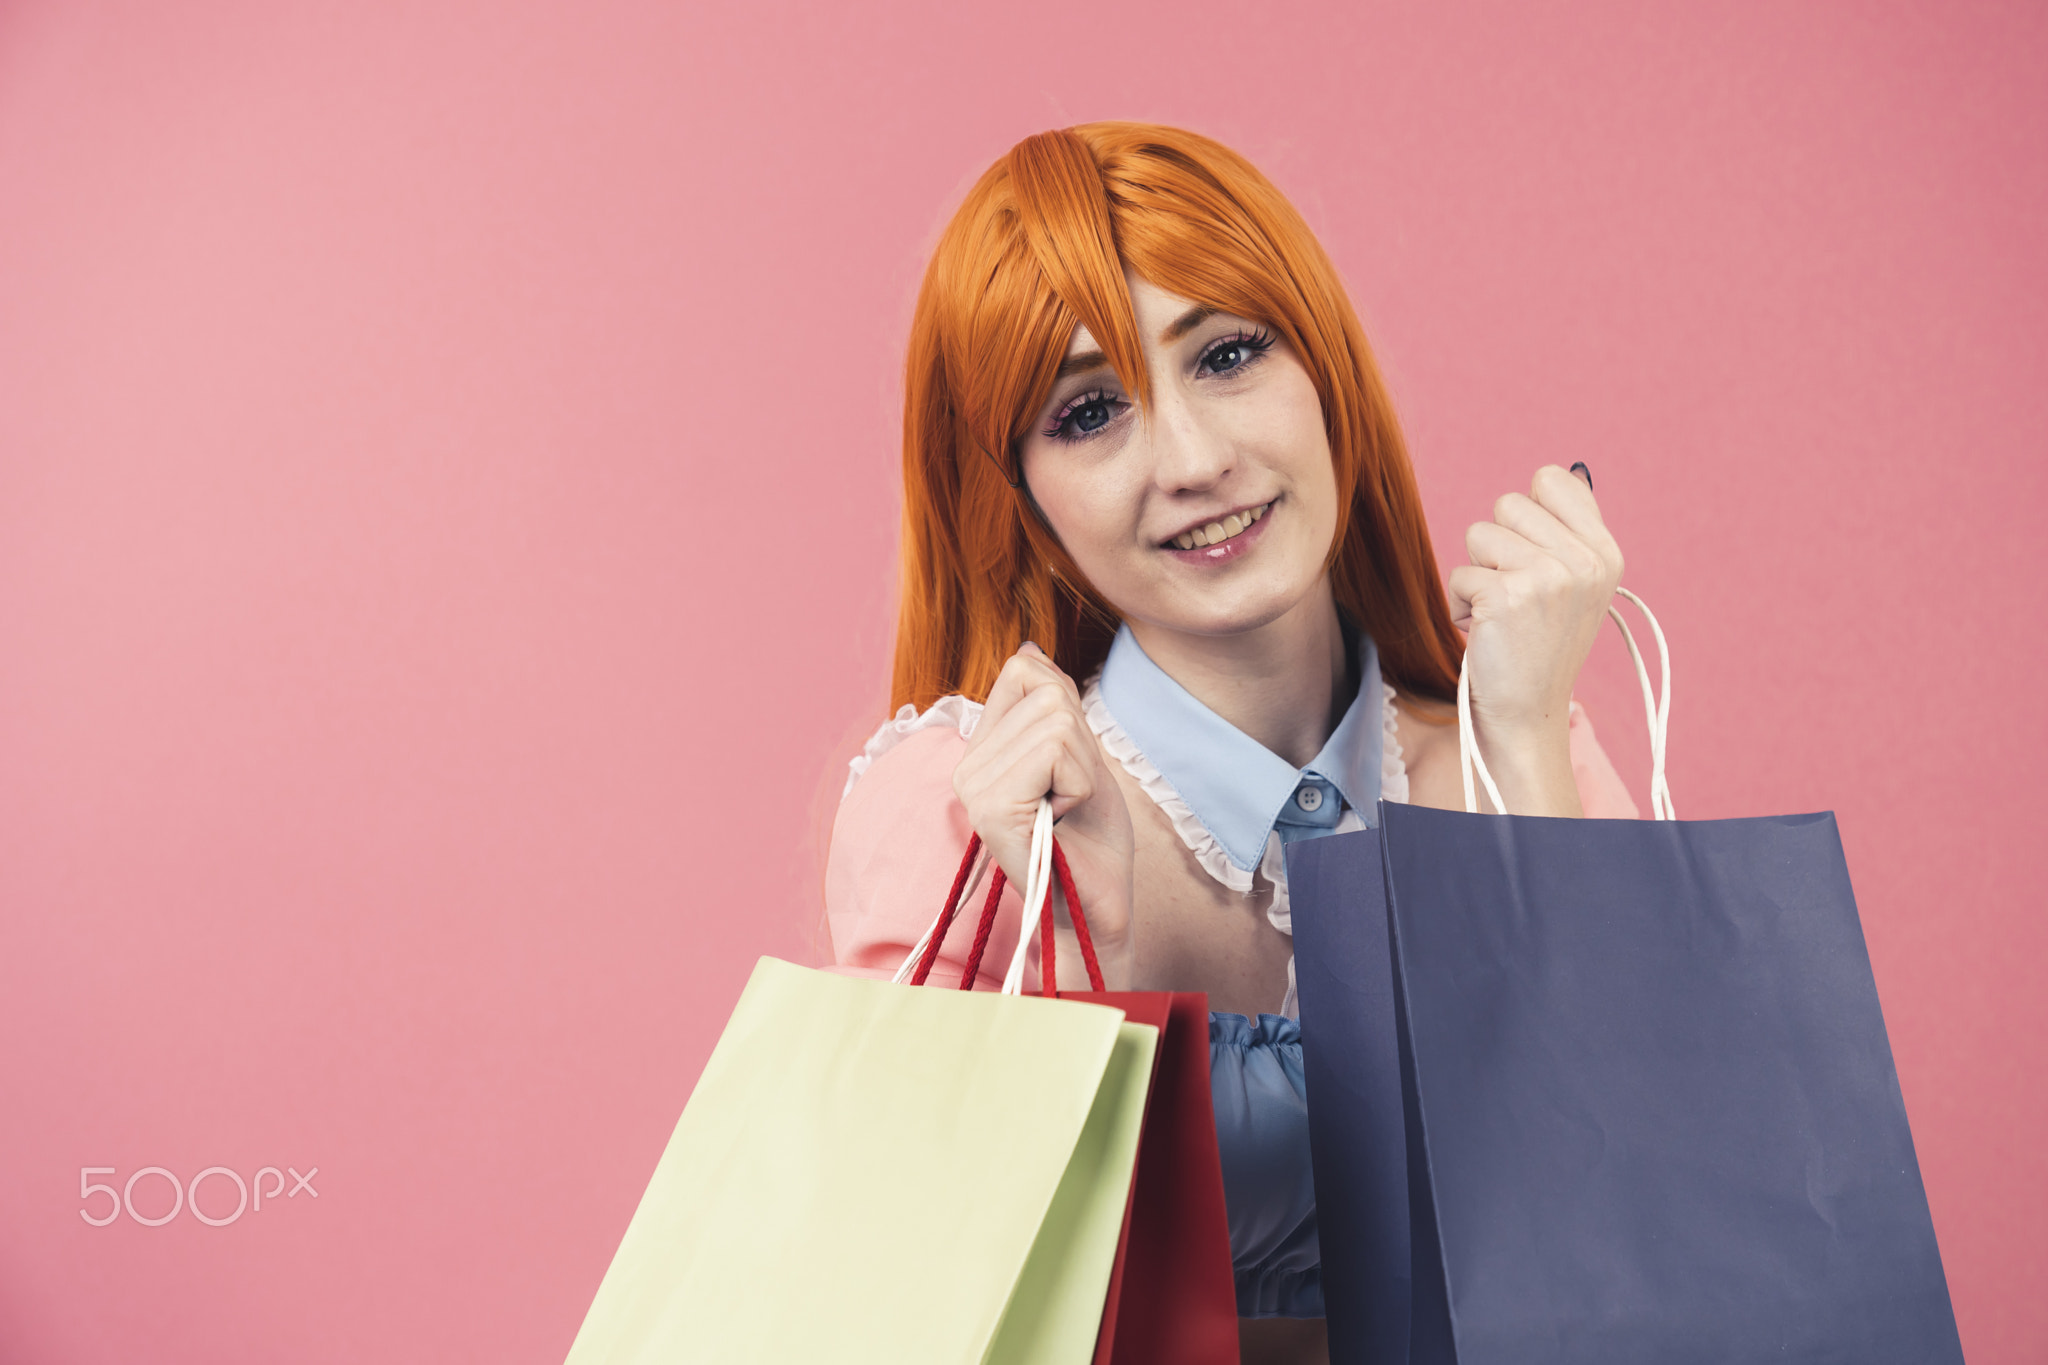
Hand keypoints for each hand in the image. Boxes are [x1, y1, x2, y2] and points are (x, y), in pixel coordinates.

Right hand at [951, 643, 1135, 985]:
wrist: (1098, 906)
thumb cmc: (1093, 838)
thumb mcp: (1081, 754)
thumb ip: (1053, 703)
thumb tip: (1028, 650)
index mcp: (982, 749)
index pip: (1024, 670)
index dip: (1068, 709)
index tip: (1069, 768)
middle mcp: (966, 765)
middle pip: (1046, 692)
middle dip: (1082, 745)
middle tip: (1071, 799)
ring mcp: (972, 786)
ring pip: (1055, 721)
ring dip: (1082, 769)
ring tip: (1065, 811)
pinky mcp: (990, 808)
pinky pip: (1054, 751)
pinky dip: (1078, 786)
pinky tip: (1060, 822)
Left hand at [1445, 464, 1623, 814]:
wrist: (1526, 712)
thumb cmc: (1540, 645)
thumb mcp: (1576, 585)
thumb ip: (1570, 530)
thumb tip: (1567, 472)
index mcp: (1606, 553)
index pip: (1551, 479)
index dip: (1528, 513)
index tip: (1533, 553)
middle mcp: (1585, 562)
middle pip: (1508, 503)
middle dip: (1498, 545)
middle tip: (1515, 592)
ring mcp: (1550, 577)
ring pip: (1479, 533)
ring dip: (1477, 572)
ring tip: (1500, 610)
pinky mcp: (1508, 595)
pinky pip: (1460, 572)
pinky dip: (1461, 602)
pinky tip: (1485, 629)